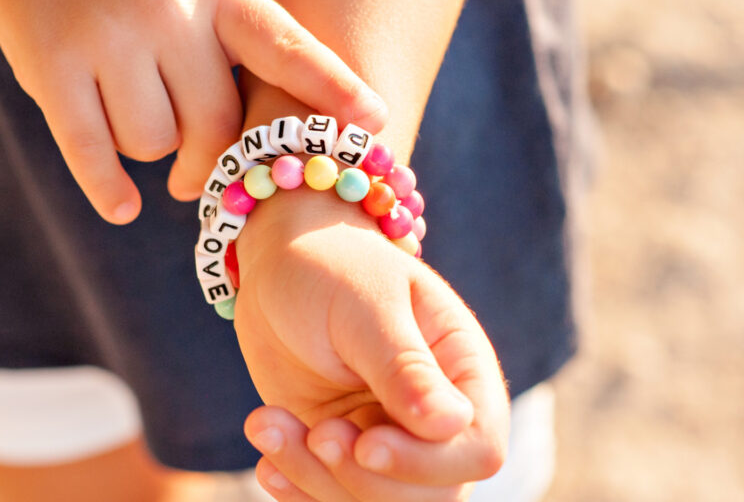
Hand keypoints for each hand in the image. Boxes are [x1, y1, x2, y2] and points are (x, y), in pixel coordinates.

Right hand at [0, 0, 386, 223]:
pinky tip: (122, 207)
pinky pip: (92, 153)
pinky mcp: (53, 69)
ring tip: (139, 120)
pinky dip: (109, 190)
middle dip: (208, 160)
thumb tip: (274, 154)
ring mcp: (108, 38)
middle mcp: (168, 12)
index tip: (375, 120)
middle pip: (214, 127)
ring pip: (153, 145)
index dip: (332, 86)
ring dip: (151, 151)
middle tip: (195, 172)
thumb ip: (244, 53)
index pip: (286, 45)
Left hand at [234, 190, 509, 500]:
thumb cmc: (331, 266)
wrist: (279, 264)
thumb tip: (453, 425)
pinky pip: (330, 498)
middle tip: (318, 432)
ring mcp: (387, 438)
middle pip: (430, 494)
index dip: (426, 463)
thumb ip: (405, 367)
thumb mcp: (366, 307)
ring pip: (374, 501)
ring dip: (316, 479)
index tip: (365, 443)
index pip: (478, 449)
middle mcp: (433, 416)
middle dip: (364, 479)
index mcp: (462, 370)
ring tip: (267, 423)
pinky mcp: (340, 451)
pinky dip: (296, 491)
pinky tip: (266, 461)